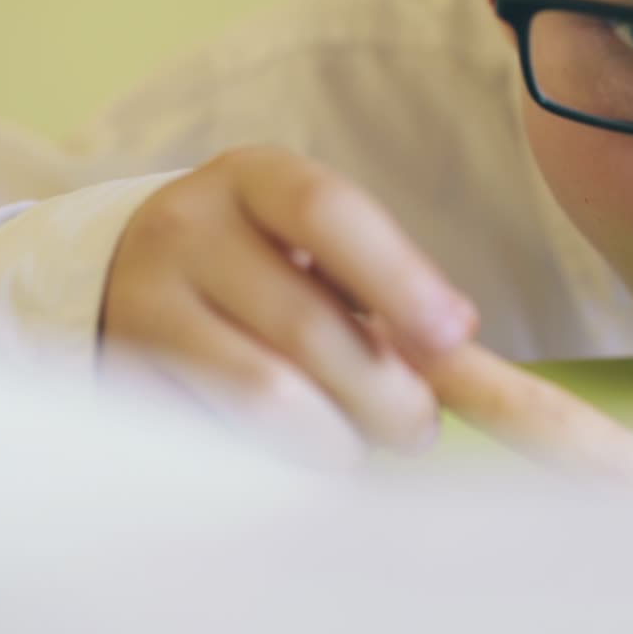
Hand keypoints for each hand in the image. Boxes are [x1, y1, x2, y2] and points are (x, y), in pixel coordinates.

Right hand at [101, 146, 475, 465]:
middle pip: (308, 322)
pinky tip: (295, 446)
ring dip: (337, 437)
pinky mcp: (124, 372)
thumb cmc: (254, 268)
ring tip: (357, 444)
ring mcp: (144, 300)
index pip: (329, 214)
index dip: (402, 278)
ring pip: (265, 391)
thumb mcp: (317, 255)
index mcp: (254, 178)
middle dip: (386, 394)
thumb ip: (405, 306)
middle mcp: (188, 225)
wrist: (116, 277)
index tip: (456, 337)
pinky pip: (220, 433)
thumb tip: (516, 389)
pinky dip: (278, 454)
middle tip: (418, 428)